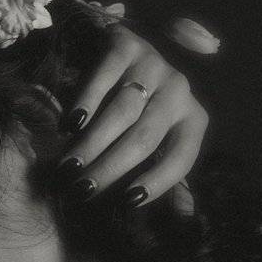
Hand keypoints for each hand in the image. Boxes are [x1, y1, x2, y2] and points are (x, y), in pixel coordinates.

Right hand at [53, 25, 208, 213]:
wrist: (116, 48)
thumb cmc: (137, 109)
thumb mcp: (157, 140)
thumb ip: (161, 172)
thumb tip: (173, 217)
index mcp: (193, 119)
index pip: (181, 157)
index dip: (157, 183)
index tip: (127, 202)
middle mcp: (179, 90)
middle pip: (145, 137)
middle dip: (111, 168)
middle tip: (83, 191)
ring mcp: (154, 64)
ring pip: (122, 111)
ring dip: (93, 143)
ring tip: (69, 167)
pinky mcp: (126, 44)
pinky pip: (105, 77)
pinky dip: (86, 102)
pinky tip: (70, 125)